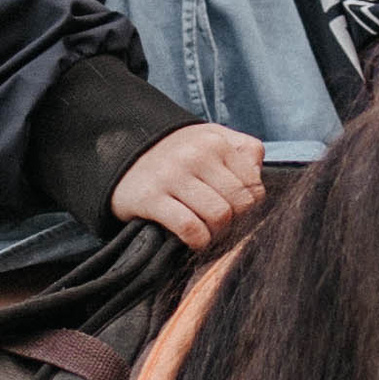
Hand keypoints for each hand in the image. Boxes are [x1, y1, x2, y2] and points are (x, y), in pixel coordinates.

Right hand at [110, 123, 264, 249]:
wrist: (118, 152)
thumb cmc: (175, 153)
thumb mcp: (210, 139)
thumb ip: (243, 150)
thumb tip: (259, 177)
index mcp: (216, 141)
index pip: (254, 185)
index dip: (249, 206)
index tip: (234, 211)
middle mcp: (196, 155)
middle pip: (240, 204)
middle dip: (235, 222)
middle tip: (220, 226)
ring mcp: (172, 175)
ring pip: (219, 216)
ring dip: (217, 234)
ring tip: (207, 232)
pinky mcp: (151, 197)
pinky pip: (190, 228)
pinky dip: (198, 241)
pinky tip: (193, 239)